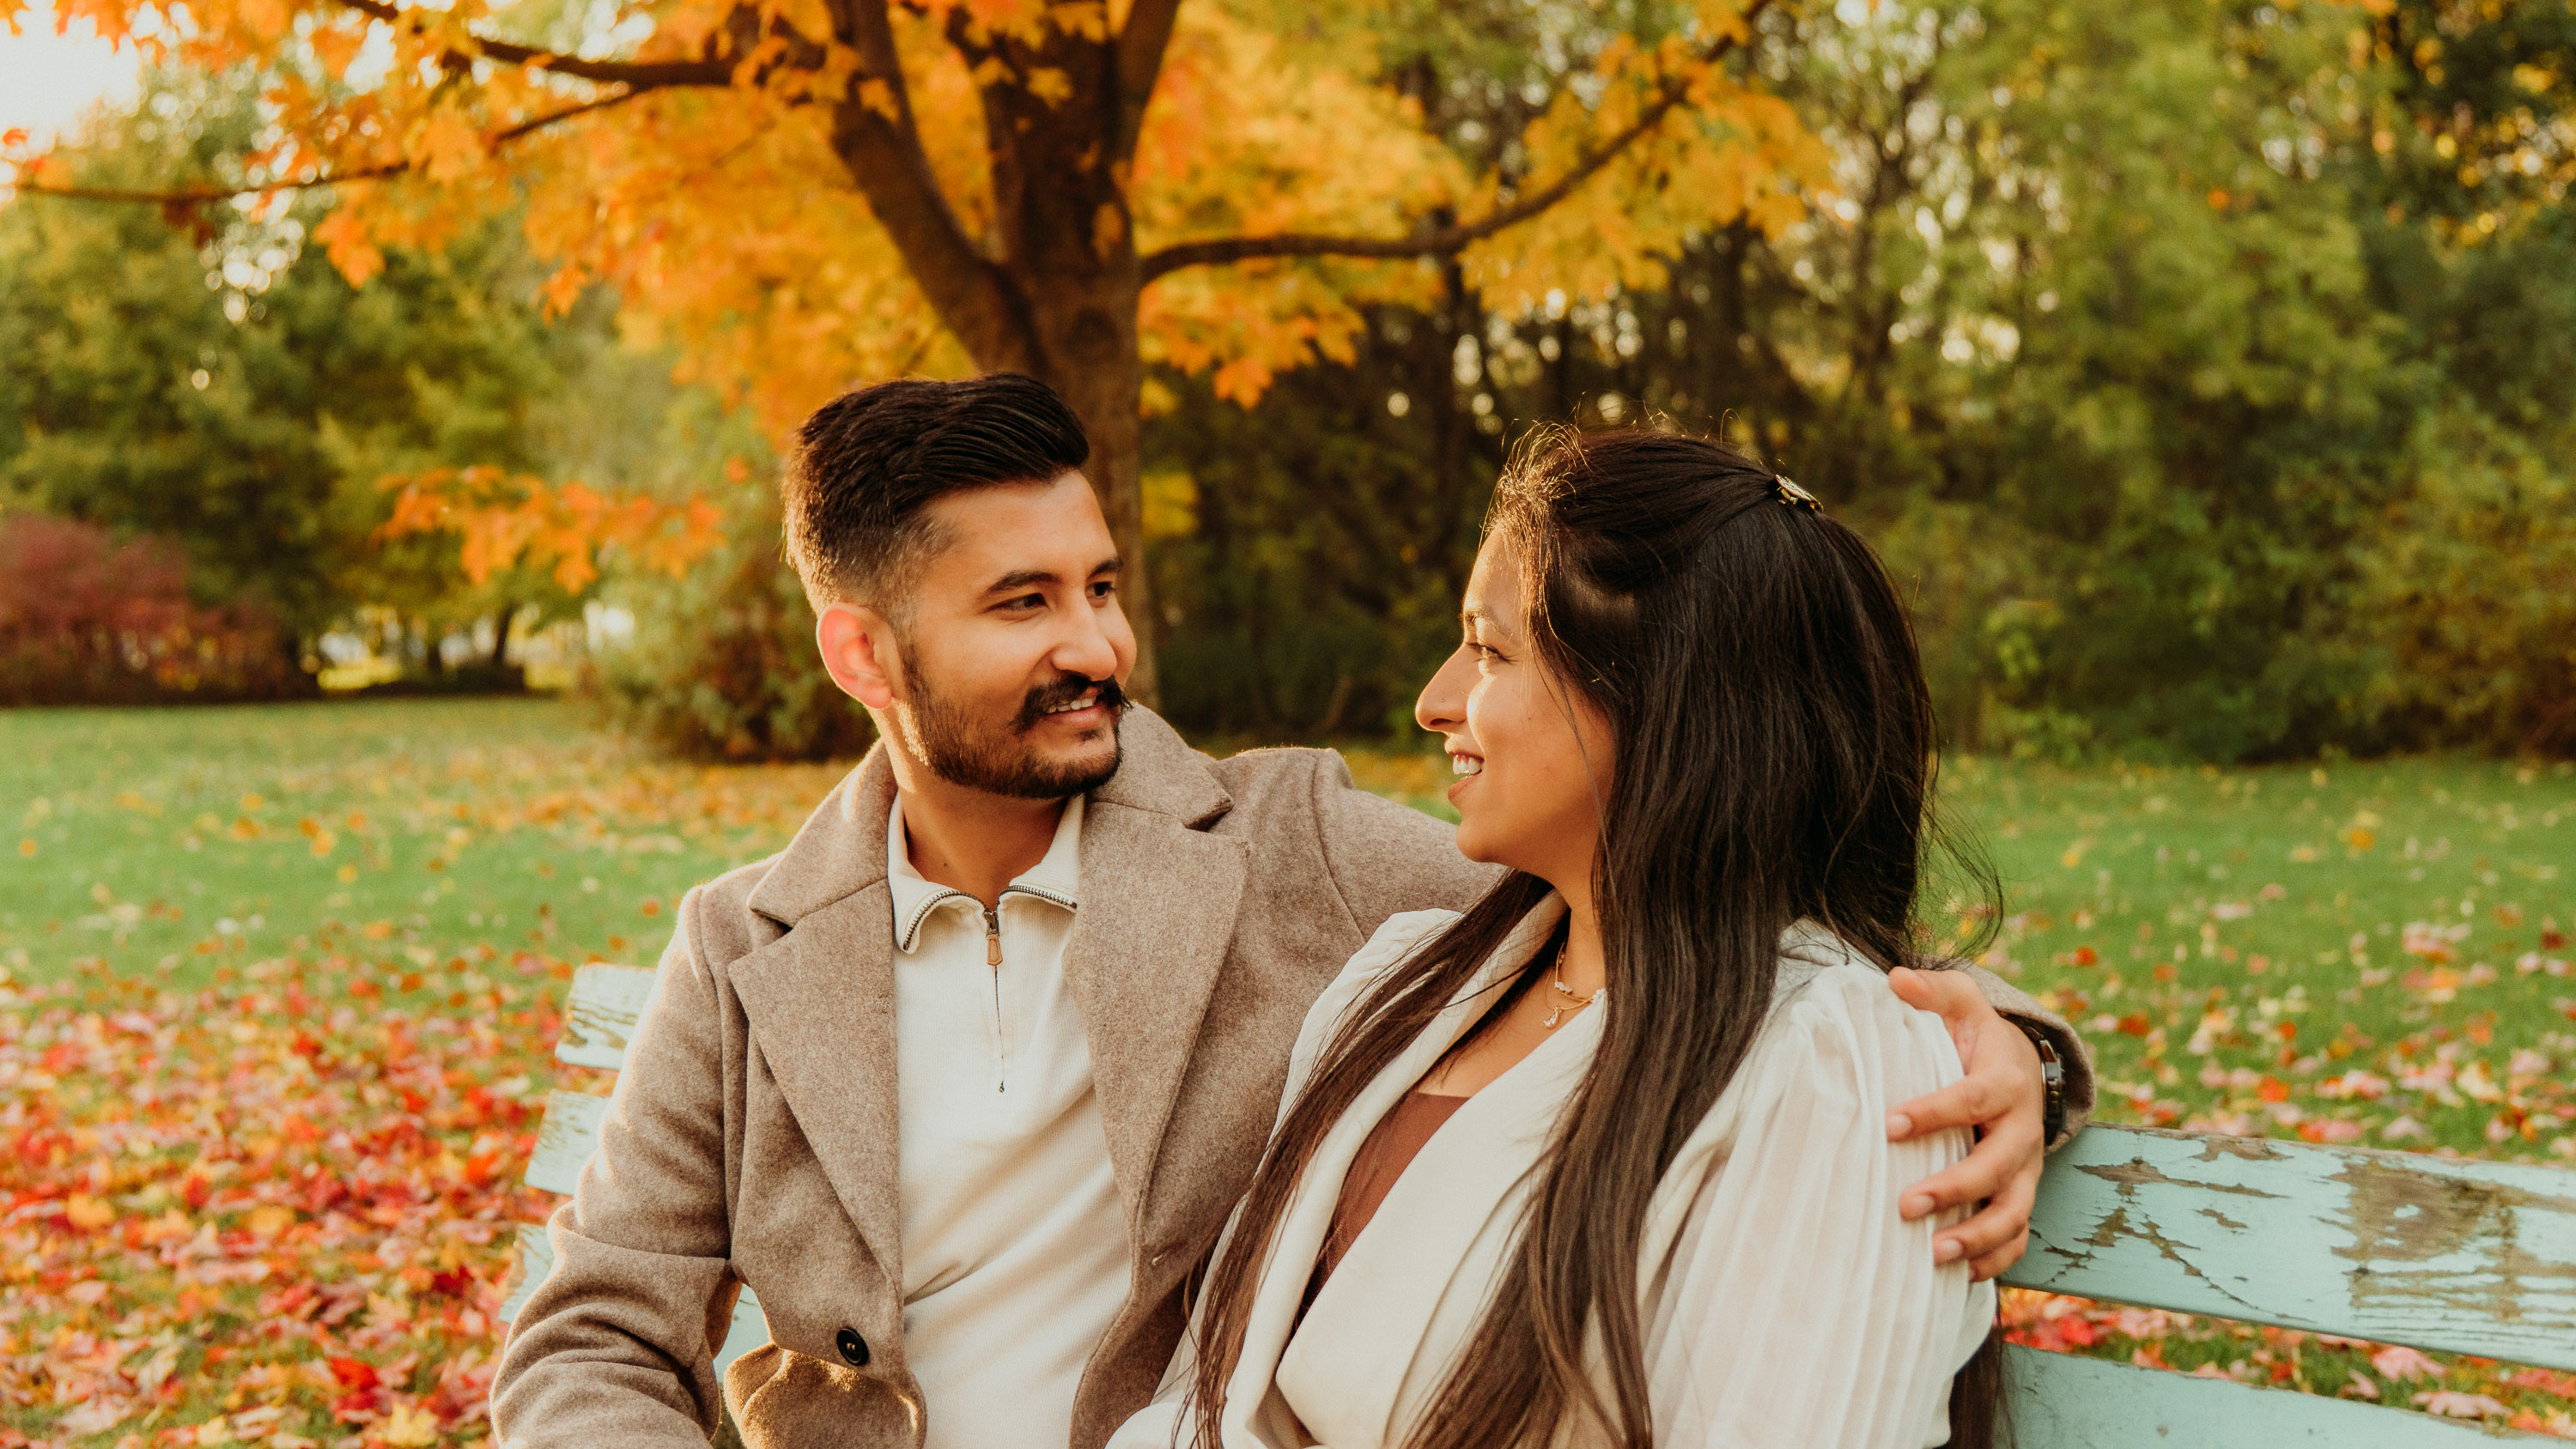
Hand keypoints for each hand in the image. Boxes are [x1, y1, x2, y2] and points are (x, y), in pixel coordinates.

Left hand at [1884, 966, 2046, 1281]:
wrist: (2022, 1067)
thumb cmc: (1976, 1036)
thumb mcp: (1961, 1002)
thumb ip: (1933, 991)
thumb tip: (1895, 979)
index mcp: (2005, 1083)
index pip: (1972, 1098)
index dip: (1934, 1112)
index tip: (1889, 1123)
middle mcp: (2021, 1131)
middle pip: (1997, 1166)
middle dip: (1954, 1188)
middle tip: (1905, 1205)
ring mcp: (2025, 1170)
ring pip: (2013, 1212)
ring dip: (1976, 1237)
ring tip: (1933, 1256)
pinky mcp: (2020, 1195)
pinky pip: (2017, 1238)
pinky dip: (1994, 1261)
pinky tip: (1957, 1278)